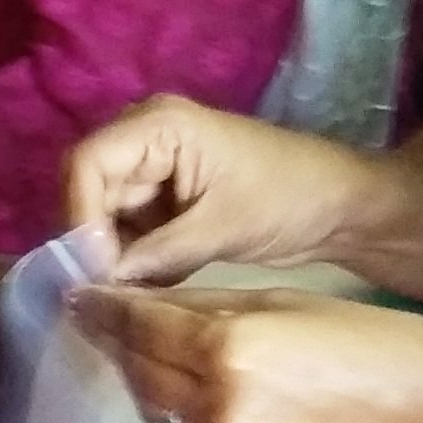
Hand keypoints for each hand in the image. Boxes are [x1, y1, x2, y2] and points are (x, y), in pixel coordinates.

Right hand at [63, 96, 384, 284]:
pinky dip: (133, 260)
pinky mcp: (164, 199)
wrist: (343, 210)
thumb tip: (97, 286)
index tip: (93, 271)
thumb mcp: (221, 229)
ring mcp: (153, 169)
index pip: (86, 164)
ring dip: (111, 255)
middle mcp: (144, 138)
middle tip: (103, 292)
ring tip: (123, 297)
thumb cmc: (290, 199)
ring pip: (104, 214)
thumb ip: (155, 254)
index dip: (79, 217)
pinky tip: (142, 290)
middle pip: (88, 188)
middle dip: (93, 241)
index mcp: (158, 125)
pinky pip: (128, 229)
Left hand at [73, 283, 422, 422]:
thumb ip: (215, 306)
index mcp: (229, 350)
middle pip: (141, 373)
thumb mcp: (290, 302)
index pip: (141, 327)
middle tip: (106, 321)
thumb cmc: (379, 341)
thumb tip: (157, 304)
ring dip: (147, 382)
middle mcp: (220, 407)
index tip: (80, 298)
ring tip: (148, 353)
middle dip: (118, 344)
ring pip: (162, 413)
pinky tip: (195, 392)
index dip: (105, 310)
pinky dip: (184, 414)